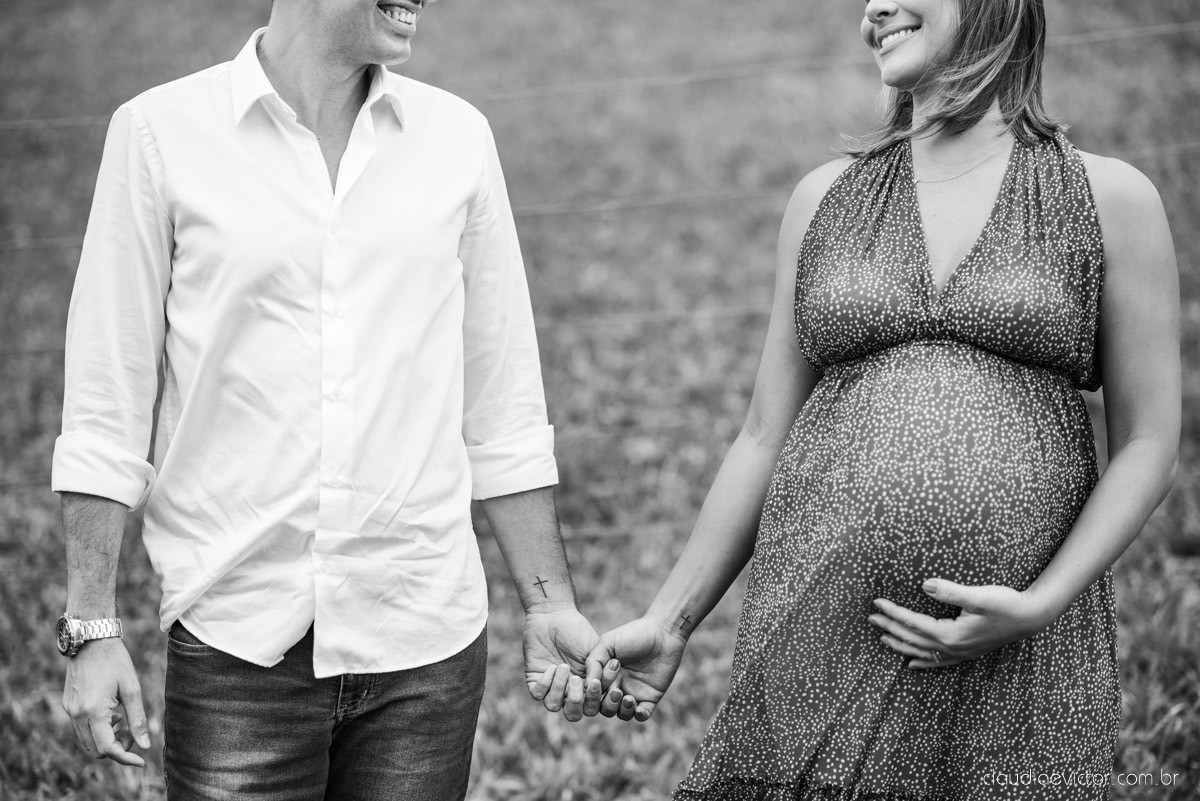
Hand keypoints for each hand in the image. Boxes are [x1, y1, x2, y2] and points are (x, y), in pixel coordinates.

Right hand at [62, 638, 150, 766]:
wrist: (91, 639)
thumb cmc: (115, 660)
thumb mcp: (131, 688)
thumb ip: (137, 718)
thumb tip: (144, 745)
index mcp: (93, 711)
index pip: (107, 748)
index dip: (125, 757)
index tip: (141, 760)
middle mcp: (76, 714)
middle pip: (95, 749)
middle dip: (117, 747)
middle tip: (132, 731)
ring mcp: (69, 711)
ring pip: (87, 741)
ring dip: (107, 739)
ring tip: (123, 719)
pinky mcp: (68, 705)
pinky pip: (81, 729)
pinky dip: (98, 729)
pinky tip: (112, 713)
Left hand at [523, 605, 599, 721]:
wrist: (554, 616)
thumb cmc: (577, 632)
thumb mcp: (594, 651)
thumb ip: (599, 671)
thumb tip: (604, 691)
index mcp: (587, 687)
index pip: (594, 706)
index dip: (597, 700)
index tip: (597, 683)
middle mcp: (570, 691)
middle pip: (573, 714)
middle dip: (576, 701)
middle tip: (578, 680)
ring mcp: (552, 687)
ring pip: (554, 706)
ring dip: (559, 689)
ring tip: (563, 667)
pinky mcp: (535, 679)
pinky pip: (538, 694)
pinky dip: (545, 683)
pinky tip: (552, 666)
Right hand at [585, 616, 687, 721]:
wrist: (662, 633)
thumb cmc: (633, 634)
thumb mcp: (608, 643)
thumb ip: (594, 661)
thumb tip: (586, 685)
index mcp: (604, 674)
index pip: (592, 693)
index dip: (592, 693)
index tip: (597, 683)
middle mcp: (617, 685)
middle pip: (604, 707)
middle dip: (607, 703)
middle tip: (616, 690)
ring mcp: (634, 692)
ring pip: (621, 714)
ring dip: (621, 710)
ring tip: (628, 698)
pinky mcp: (651, 697)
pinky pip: (642, 715)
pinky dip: (638, 715)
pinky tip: (638, 707)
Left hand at [870, 578, 1055, 668]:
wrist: (1031, 618)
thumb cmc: (1006, 603)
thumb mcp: (978, 595)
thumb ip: (950, 591)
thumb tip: (924, 585)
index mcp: (950, 634)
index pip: (913, 623)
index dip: (893, 613)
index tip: (876, 603)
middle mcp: (952, 648)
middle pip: (913, 639)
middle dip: (890, 628)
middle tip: (870, 619)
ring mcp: (960, 653)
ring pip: (922, 653)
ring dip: (901, 645)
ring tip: (882, 639)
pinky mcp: (967, 652)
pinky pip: (939, 662)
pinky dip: (922, 662)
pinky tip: (912, 664)